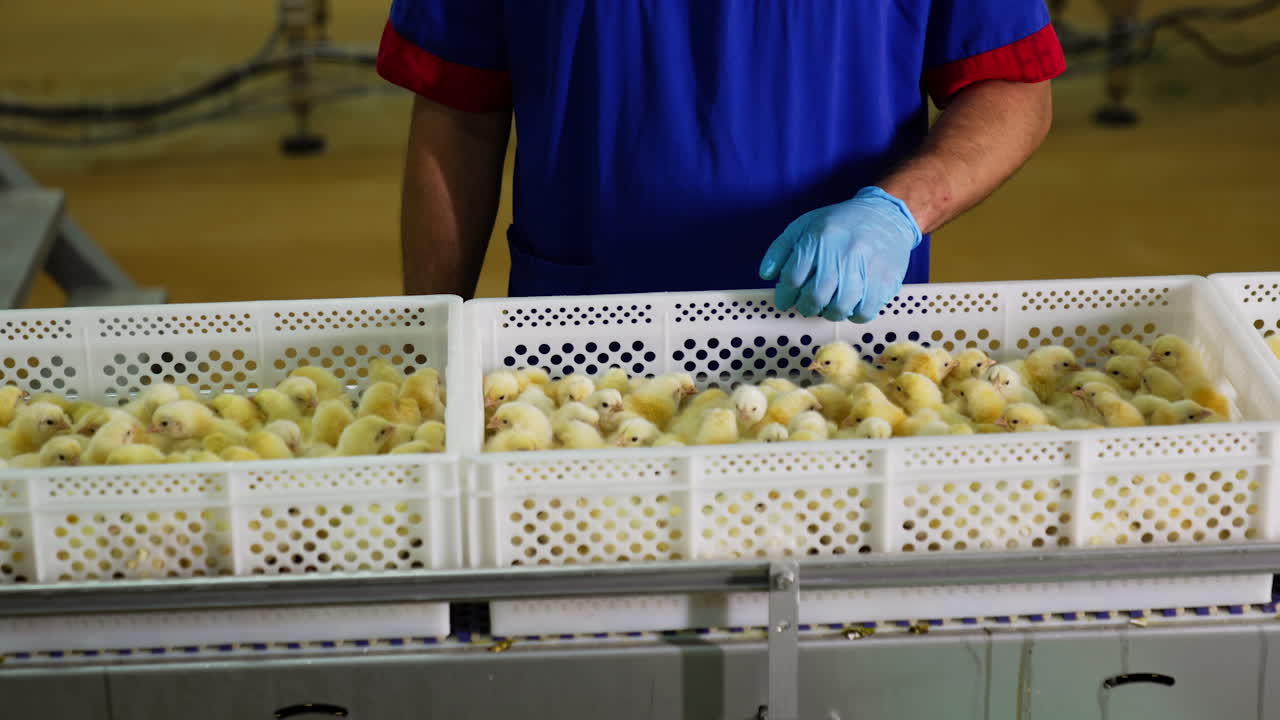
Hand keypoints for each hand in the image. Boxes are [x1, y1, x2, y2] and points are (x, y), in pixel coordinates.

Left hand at [759, 187, 921, 321]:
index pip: (792, 278)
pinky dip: (853, 315)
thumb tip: (766, 275)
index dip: (784, 295)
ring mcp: (866, 267)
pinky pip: (864, 311)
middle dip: (805, 307)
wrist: (885, 214)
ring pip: (839, 308)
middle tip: (806, 306)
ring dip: (829, 313)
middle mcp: (842, 252)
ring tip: (828, 306)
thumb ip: (780, 249)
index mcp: (819, 237)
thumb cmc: (839, 223)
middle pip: (815, 296)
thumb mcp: (804, 225)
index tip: (784, 301)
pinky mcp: (885, 280)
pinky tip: (851, 306)